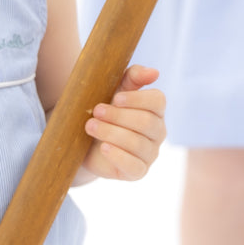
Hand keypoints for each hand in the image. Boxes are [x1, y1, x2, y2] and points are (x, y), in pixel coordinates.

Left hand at [83, 64, 165, 180]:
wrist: (85, 141)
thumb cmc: (104, 112)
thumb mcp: (115, 89)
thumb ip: (133, 77)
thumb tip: (154, 72)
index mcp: (155, 110)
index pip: (158, 101)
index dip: (137, 99)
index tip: (115, 98)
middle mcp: (158, 132)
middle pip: (146, 122)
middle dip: (118, 116)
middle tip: (96, 111)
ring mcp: (150, 153)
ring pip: (138, 144)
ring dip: (111, 132)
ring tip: (90, 126)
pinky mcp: (138, 171)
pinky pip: (134, 166)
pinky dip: (118, 156)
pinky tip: (104, 148)